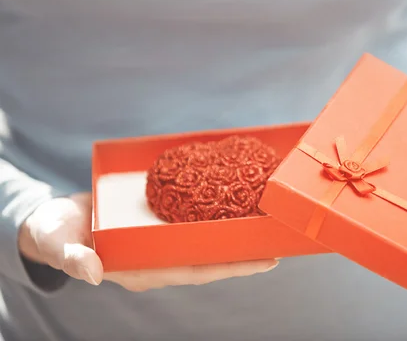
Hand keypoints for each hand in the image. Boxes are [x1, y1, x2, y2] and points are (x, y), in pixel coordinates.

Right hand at [18, 193, 278, 289]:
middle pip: (209, 258)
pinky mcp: (157, 225)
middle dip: (244, 254)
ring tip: (265, 226)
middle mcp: (158, 258)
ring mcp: (159, 242)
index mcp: (142, 269)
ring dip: (234, 235)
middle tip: (280, 245)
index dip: (229, 267)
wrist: (54, 220)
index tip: (262, 262)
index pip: (194, 271)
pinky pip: (191, 224)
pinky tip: (232, 204)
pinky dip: (214, 216)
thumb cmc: (54, 235)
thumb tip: (91, 273)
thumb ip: (73, 258)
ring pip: (205, 241)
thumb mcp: (57, 244)